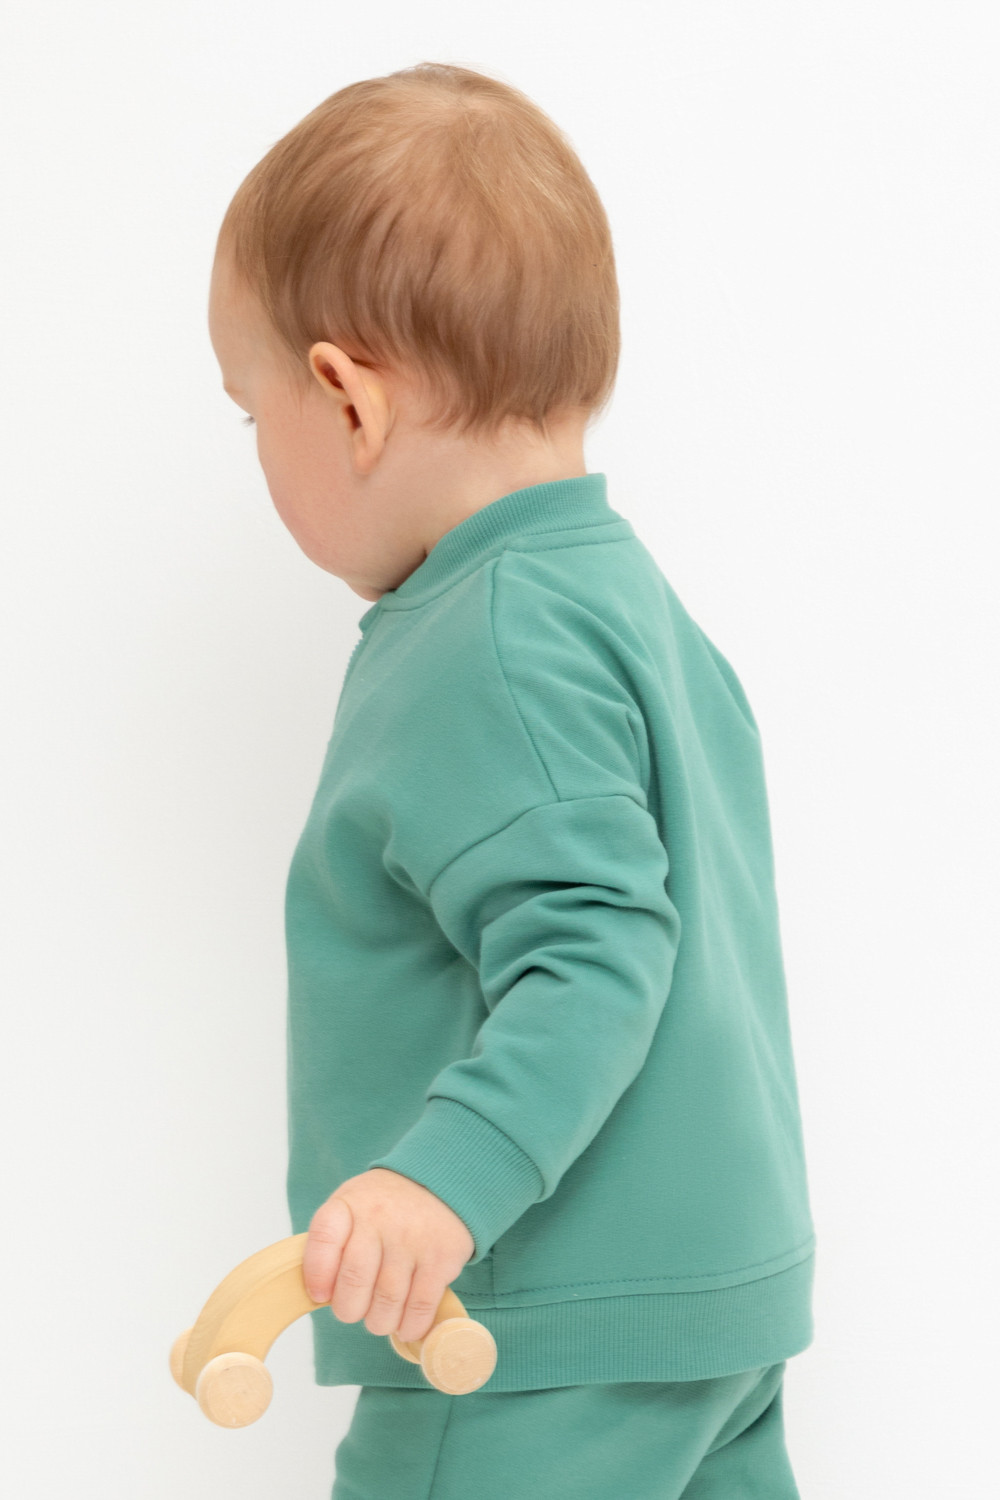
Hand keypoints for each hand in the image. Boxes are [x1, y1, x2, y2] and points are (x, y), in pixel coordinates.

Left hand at [303, 1168, 475, 1343]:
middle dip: (349, 1309)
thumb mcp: (349, 1206)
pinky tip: (405, 1325)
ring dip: (380, 1321)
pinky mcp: (442, 1258)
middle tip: (355, 1308)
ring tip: (381, 1316)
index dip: (317, 1275)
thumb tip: (320, 1295)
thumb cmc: (382, 1208)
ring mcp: (413, 1239)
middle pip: (354, 1282)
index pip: (323, 1239)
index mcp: (350, 1204)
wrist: (437, 1185)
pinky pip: (420, 1308)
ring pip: (387, 1303)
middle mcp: (381, 1219)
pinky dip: (410, 1326)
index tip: (320, 1294)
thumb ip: (329, 1244)